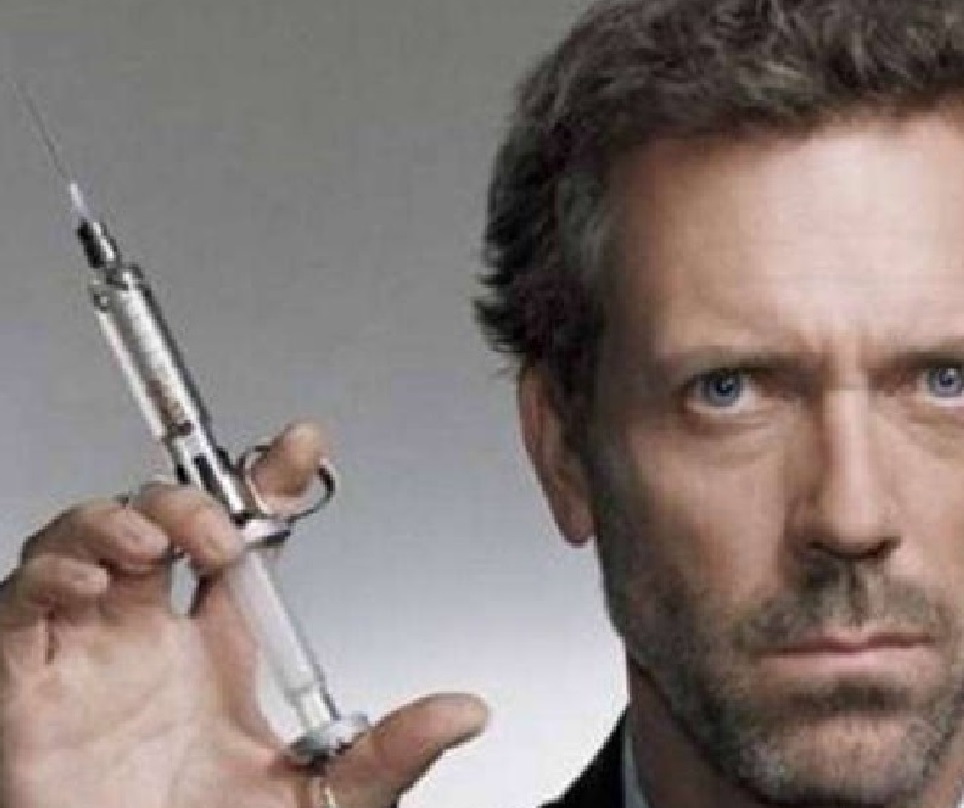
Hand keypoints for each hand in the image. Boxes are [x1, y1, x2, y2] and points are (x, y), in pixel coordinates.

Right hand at [0, 421, 487, 807]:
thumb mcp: (319, 793)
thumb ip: (388, 752)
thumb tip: (464, 712)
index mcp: (215, 652)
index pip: (237, 542)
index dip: (261, 485)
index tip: (300, 444)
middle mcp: (148, 640)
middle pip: (154, 520)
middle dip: (185, 501)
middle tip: (222, 537)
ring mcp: (86, 655)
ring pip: (80, 541)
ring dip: (111, 521)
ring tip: (154, 547)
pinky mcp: (27, 685)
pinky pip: (17, 607)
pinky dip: (45, 578)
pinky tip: (88, 584)